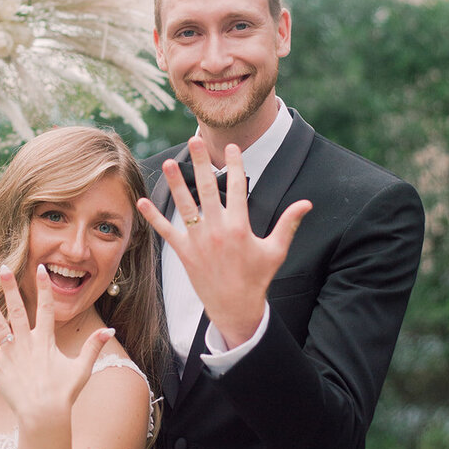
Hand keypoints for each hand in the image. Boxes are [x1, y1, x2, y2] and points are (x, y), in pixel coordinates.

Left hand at [0, 264, 114, 428]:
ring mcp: (10, 354)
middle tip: (3, 267)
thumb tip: (110, 330)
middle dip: (10, 287)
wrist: (44, 415)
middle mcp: (27, 342)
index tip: (39, 267)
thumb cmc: (63, 394)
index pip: (45, 307)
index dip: (43, 287)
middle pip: (17, 308)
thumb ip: (94, 346)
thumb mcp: (82, 368)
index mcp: (46, 340)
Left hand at [137, 138, 310, 346]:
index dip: (235, 166)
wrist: (236, 308)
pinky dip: (153, 217)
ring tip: (168, 163)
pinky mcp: (184, 253)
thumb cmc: (258, 278)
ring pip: (184, 206)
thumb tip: (307, 203)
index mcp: (240, 227)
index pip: (237, 188)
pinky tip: (141, 201)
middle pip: (206, 189)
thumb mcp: (276, 250)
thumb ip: (288, 223)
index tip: (232, 147)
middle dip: (200, 164)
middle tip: (194, 140)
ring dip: (174, 184)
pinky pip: (166, 232)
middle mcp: (217, 230)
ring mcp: (198, 241)